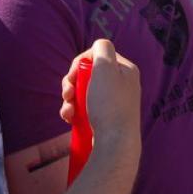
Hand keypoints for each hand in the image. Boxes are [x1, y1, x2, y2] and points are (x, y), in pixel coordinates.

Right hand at [61, 40, 140, 156]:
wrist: (115, 145)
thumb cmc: (109, 106)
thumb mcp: (106, 68)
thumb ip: (102, 49)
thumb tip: (98, 48)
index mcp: (125, 70)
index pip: (97, 55)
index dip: (80, 63)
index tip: (73, 75)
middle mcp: (122, 84)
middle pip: (89, 74)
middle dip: (72, 83)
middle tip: (67, 93)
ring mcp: (114, 102)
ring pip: (84, 92)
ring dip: (70, 99)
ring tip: (67, 111)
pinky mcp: (105, 118)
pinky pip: (85, 108)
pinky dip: (74, 111)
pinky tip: (69, 119)